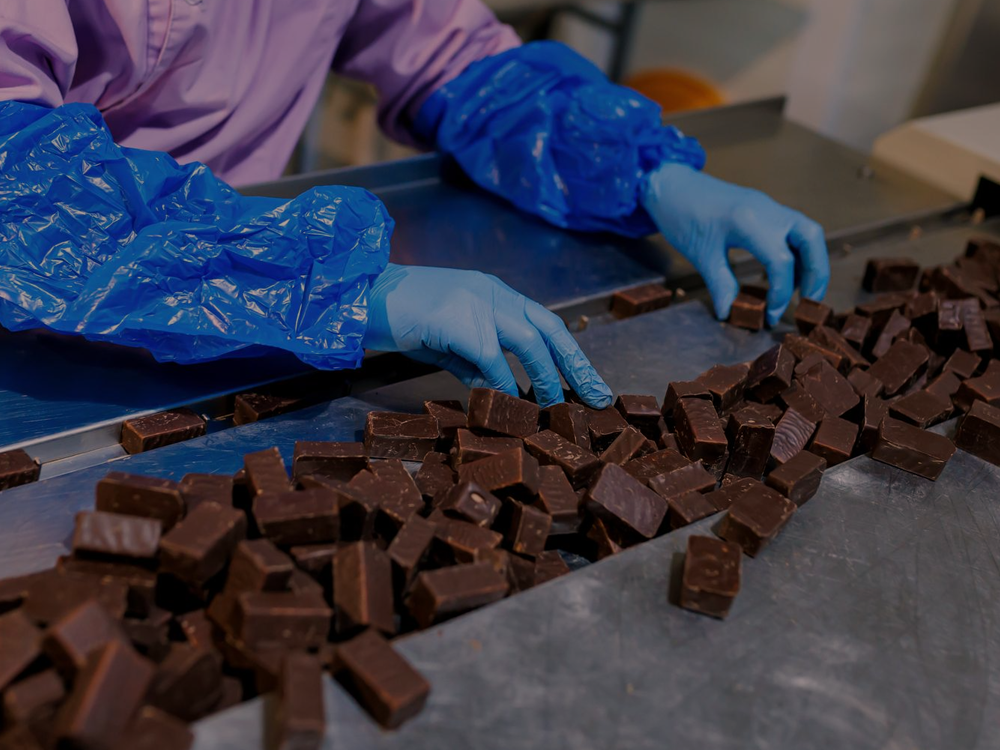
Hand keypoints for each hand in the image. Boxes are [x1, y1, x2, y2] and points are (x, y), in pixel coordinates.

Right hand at [364, 264, 612, 408]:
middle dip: (576, 366)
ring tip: (555, 408)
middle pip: (548, 328)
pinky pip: (492, 360)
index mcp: (492, 292)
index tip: (590, 382)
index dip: (571, 354)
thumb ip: (475, 362)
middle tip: (597, 399)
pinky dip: (504, 386)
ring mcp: (476, 302)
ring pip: (529, 342)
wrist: (360, 297)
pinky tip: (511, 405)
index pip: (544, 321)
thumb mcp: (446, 343)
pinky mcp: (458, 320)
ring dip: (546, 378)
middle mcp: (491, 292)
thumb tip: (501, 392)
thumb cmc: (399, 319)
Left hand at [642, 163, 829, 325]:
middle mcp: (767, 210)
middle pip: (811, 239)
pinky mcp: (766, 209)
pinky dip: (798, 253)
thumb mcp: (700, 255)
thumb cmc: (682, 215)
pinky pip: (794, 230)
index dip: (781, 293)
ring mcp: (769, 206)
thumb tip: (730, 313)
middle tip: (808, 303)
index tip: (771, 315)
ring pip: (808, 232)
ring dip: (812, 262)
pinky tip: (787, 273)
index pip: (781, 261)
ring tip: (801, 292)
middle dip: (816, 273)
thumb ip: (720, 285)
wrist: (672, 185)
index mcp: (748, 221)